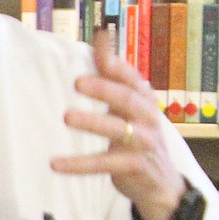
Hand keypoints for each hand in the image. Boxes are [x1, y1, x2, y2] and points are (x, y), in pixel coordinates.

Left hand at [50, 30, 184, 219]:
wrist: (162, 182)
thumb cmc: (139, 136)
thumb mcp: (128, 106)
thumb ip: (113, 75)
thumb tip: (101, 37)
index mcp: (144, 100)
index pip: (131, 77)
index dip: (115, 61)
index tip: (99, 42)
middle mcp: (147, 118)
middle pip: (128, 99)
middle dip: (105, 89)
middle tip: (78, 82)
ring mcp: (143, 143)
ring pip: (119, 130)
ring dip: (93, 122)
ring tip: (67, 117)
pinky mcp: (134, 166)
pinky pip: (104, 163)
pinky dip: (79, 164)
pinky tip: (56, 164)